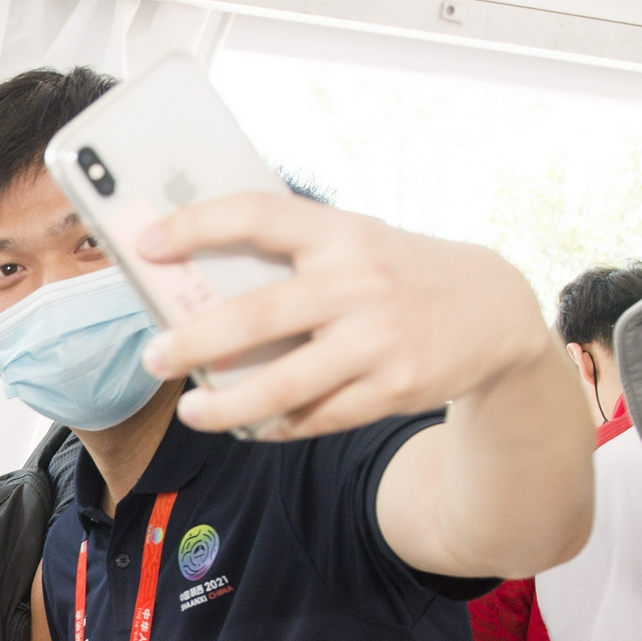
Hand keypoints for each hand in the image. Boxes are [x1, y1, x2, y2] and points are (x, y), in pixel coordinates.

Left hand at [135, 192, 548, 439]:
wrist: (496, 312)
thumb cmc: (395, 275)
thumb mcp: (355, 245)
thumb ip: (291, 261)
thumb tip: (196, 292)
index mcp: (342, 233)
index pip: (260, 215)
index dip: (198, 225)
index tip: (145, 243)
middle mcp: (360, 283)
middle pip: (259, 316)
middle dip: (196, 341)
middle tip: (153, 356)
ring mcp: (379, 340)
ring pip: (284, 384)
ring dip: (226, 404)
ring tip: (191, 410)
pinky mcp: (394, 389)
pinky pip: (316, 418)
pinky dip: (276, 424)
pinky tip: (249, 423)